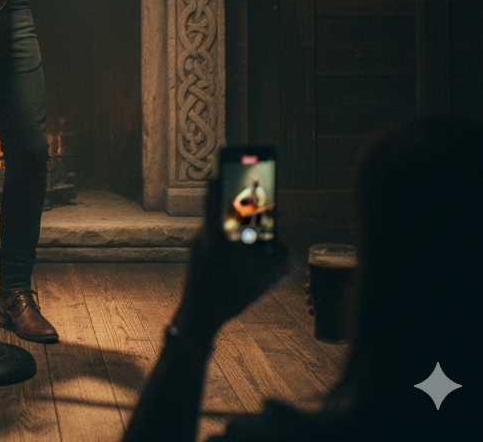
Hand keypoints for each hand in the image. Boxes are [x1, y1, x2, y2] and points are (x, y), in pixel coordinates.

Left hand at [171, 179, 289, 344]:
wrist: (197, 319)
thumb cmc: (226, 297)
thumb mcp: (260, 280)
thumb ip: (277, 263)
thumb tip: (285, 252)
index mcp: (215, 234)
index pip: (213, 197)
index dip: (220, 178)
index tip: (225, 163)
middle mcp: (203, 236)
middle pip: (220, 212)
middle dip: (238, 207)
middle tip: (252, 199)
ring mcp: (197, 247)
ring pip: (218, 229)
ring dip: (234, 228)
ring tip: (253, 231)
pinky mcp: (197, 258)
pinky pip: (214, 243)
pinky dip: (228, 245)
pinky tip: (242, 256)